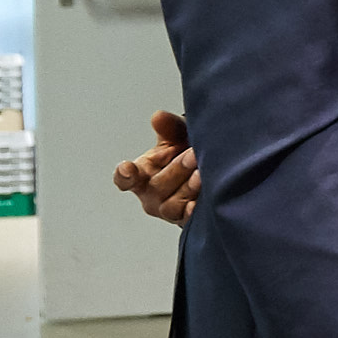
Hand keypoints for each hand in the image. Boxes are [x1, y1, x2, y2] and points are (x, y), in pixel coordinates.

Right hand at [111, 110, 200, 225]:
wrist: (213, 173)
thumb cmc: (185, 155)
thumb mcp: (177, 138)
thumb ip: (169, 128)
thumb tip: (159, 117)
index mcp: (141, 175)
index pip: (125, 178)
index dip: (124, 174)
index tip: (128, 168)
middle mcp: (151, 195)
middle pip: (157, 186)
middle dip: (177, 169)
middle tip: (194, 154)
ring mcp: (169, 210)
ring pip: (173, 204)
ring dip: (188, 187)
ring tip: (203, 173)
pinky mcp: (186, 221)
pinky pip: (188, 218)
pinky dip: (195, 210)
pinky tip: (203, 200)